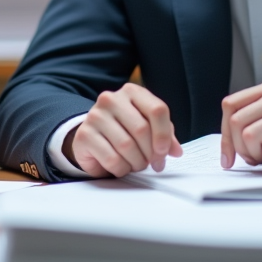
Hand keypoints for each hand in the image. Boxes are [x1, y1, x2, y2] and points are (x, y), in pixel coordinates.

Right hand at [63, 83, 181, 177]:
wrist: (92, 137)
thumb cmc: (124, 130)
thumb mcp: (147, 126)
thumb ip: (164, 135)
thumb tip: (176, 150)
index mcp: (132, 92)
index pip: (157, 109)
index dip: (164, 135)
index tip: (163, 151)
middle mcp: (111, 99)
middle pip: (142, 130)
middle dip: (150, 153)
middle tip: (151, 162)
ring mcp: (95, 115)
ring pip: (127, 146)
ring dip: (136, 163)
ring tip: (136, 164)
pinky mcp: (85, 135)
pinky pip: (112, 159)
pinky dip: (121, 169)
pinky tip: (121, 166)